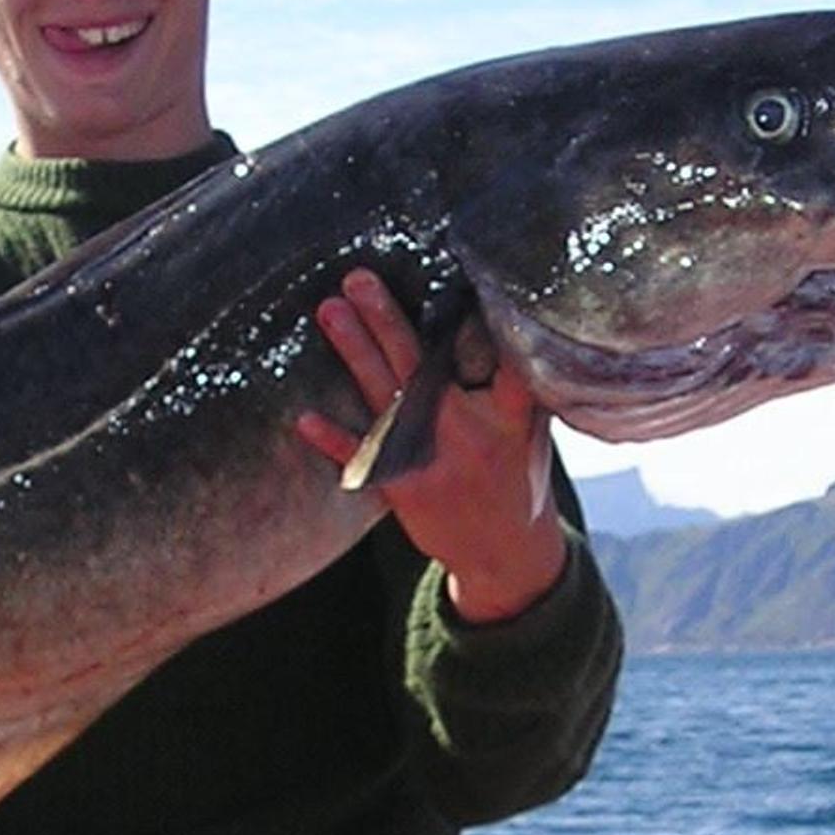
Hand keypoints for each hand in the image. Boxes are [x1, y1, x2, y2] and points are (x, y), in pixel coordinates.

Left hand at [290, 269, 567, 623]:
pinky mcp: (405, 488)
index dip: (487, 326)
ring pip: (387, 397)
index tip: (465, 287)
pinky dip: (333, 440)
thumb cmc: (518, 478)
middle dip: (387, 319)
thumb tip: (503, 323)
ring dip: (355, 352)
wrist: (505, 555)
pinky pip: (364, 459)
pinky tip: (303, 419)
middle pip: (422, 366)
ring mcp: (432, 460)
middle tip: (359, 279)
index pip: (500, 363)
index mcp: (508, 418)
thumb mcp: (531, 431)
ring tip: (330, 311)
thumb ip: (515, 387)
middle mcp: (467, 433)